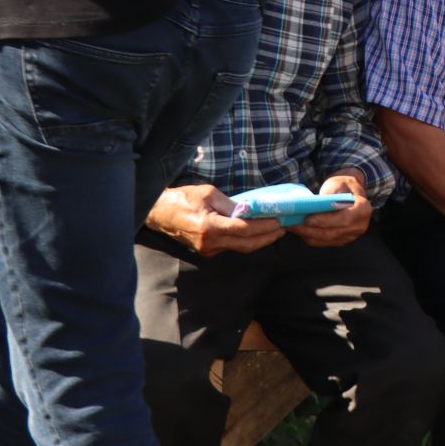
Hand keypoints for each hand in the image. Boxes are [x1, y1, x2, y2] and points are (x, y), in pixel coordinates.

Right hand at [146, 184, 284, 256]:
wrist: (160, 213)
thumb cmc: (183, 198)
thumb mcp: (209, 194)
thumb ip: (231, 204)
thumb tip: (250, 211)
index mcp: (209, 227)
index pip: (244, 230)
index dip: (264, 226)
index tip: (279, 221)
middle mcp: (210, 243)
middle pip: (247, 244)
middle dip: (268, 237)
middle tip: (284, 228)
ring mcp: (208, 250)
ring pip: (241, 248)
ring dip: (260, 240)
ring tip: (276, 230)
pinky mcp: (208, 251)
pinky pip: (232, 247)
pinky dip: (247, 241)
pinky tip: (258, 233)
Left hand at [289, 173, 371, 246]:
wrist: (350, 192)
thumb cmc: (343, 186)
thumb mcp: (337, 183)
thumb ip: (329, 194)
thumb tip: (313, 205)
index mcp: (363, 209)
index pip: (344, 219)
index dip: (326, 220)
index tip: (308, 218)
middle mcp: (360, 225)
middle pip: (333, 232)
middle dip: (311, 230)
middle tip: (293, 224)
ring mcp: (351, 235)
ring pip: (326, 239)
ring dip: (308, 234)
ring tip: (292, 227)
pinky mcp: (342, 240)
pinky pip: (324, 242)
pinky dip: (310, 237)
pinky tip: (300, 230)